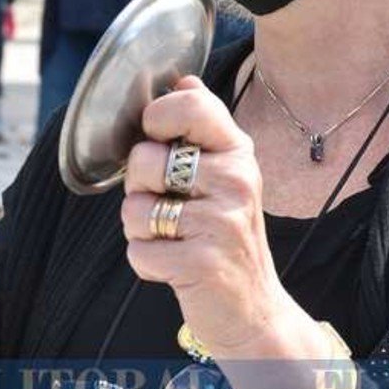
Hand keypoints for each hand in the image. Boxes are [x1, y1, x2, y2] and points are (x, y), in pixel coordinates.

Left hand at [120, 78, 326, 375]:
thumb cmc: (227, 235)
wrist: (254, 310)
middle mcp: (235, 180)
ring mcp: (221, 222)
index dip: (155, 121)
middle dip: (141, 189)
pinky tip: (177, 268)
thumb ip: (203, 125)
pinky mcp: (201, 263)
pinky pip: (137, 251)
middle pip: (143, 160)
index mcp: (238, 151)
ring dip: (142, 230)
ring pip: (133, 209)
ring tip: (175, 240)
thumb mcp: (226, 174)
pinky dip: (147, 264)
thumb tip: (182, 79)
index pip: (187, 105)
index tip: (162, 144)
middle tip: (173, 209)